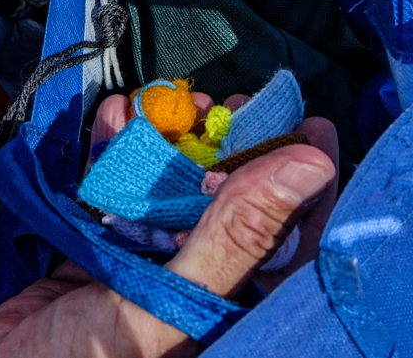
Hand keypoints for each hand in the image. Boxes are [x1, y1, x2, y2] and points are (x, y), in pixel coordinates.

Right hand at [0, 93, 337, 357]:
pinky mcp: (101, 250)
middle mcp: (201, 282)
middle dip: (231, 146)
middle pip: (235, 201)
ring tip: (167, 104)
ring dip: (170, 139)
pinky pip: (117, 191)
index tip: (308, 124)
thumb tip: (311, 167)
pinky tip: (116, 116)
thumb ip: (235, 239)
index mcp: (237, 306)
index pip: (296, 238)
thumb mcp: (168, 308)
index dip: (307, 179)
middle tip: (226, 106)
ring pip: (175, 189)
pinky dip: (114, 150)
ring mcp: (149, 263)